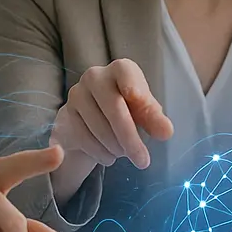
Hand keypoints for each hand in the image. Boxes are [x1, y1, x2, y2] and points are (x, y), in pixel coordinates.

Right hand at [50, 59, 173, 200]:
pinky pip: (84, 139)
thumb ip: (154, 119)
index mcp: (120, 69)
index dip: (133, 85)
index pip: (126, 72)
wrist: (92, 119)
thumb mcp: (144, 112)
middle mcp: (95, 76)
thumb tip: (166, 132)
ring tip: (124, 153)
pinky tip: (109, 156)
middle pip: (114, 107)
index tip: (139, 99)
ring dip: (115, 148)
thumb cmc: (126, 109)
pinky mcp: (65, 115)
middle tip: (143, 161)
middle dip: (129, 137)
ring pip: (98, 127)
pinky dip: (100, 153)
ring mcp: (76, 94)